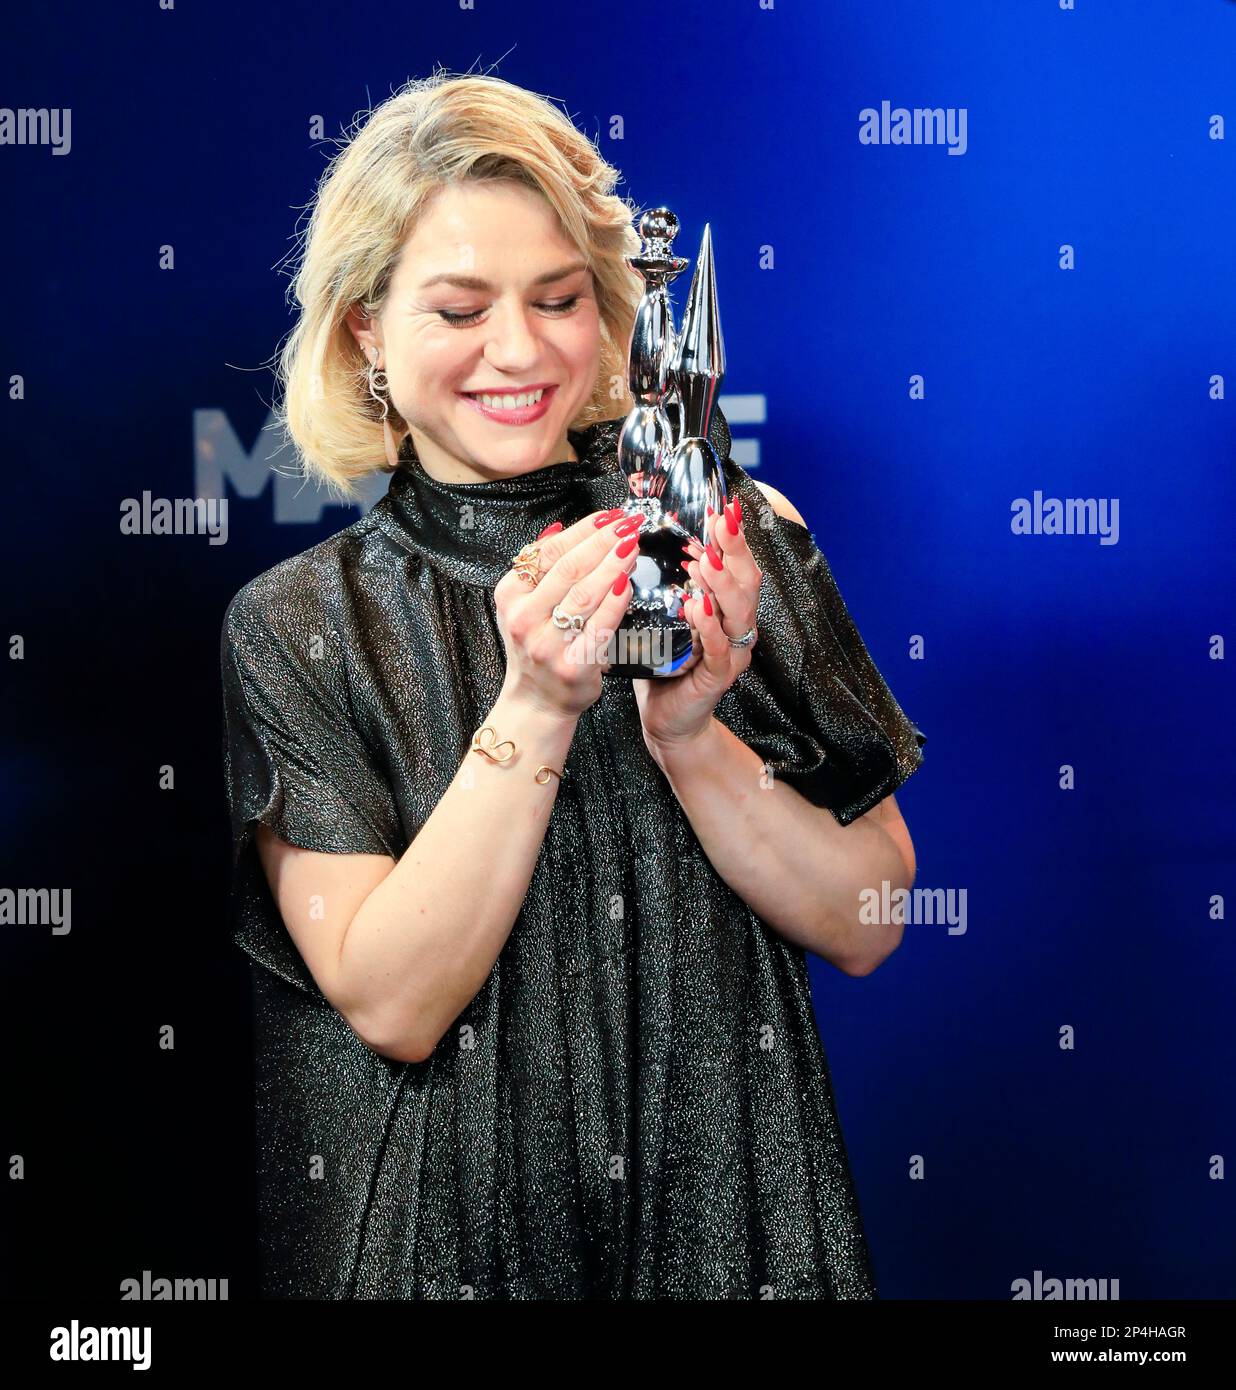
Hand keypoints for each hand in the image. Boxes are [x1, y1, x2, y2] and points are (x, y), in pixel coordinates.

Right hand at [494, 507, 640, 722]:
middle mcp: (524, 618)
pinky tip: (628, 582)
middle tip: (628, 523)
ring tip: (633, 545)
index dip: (583, 529)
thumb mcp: (523, 604)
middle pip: (568, 568)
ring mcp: (547, 643)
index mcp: (510, 595)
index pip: (548, 551)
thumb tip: (561, 527)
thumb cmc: (537, 645)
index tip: (609, 516)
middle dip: (603, 541)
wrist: (537, 700)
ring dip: (613, 564)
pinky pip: (599, 626)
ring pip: (585, 594)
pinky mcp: (573, 665)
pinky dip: (615, 601)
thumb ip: (539, 567)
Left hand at [633, 496, 761, 759]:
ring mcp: (730, 652)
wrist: (667, 719)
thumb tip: (635, 536)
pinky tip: (697, 608)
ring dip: (722, 584)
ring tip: (705, 562)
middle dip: (734, 549)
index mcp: (725, 607)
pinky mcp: (717, 677)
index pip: (737, 564)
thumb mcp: (661, 614)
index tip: (722, 507)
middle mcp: (735, 626)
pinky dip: (709, 628)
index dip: (732, 536)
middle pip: (748, 581)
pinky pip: (719, 650)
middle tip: (720, 522)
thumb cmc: (662, 663)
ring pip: (739, 612)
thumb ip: (661, 581)